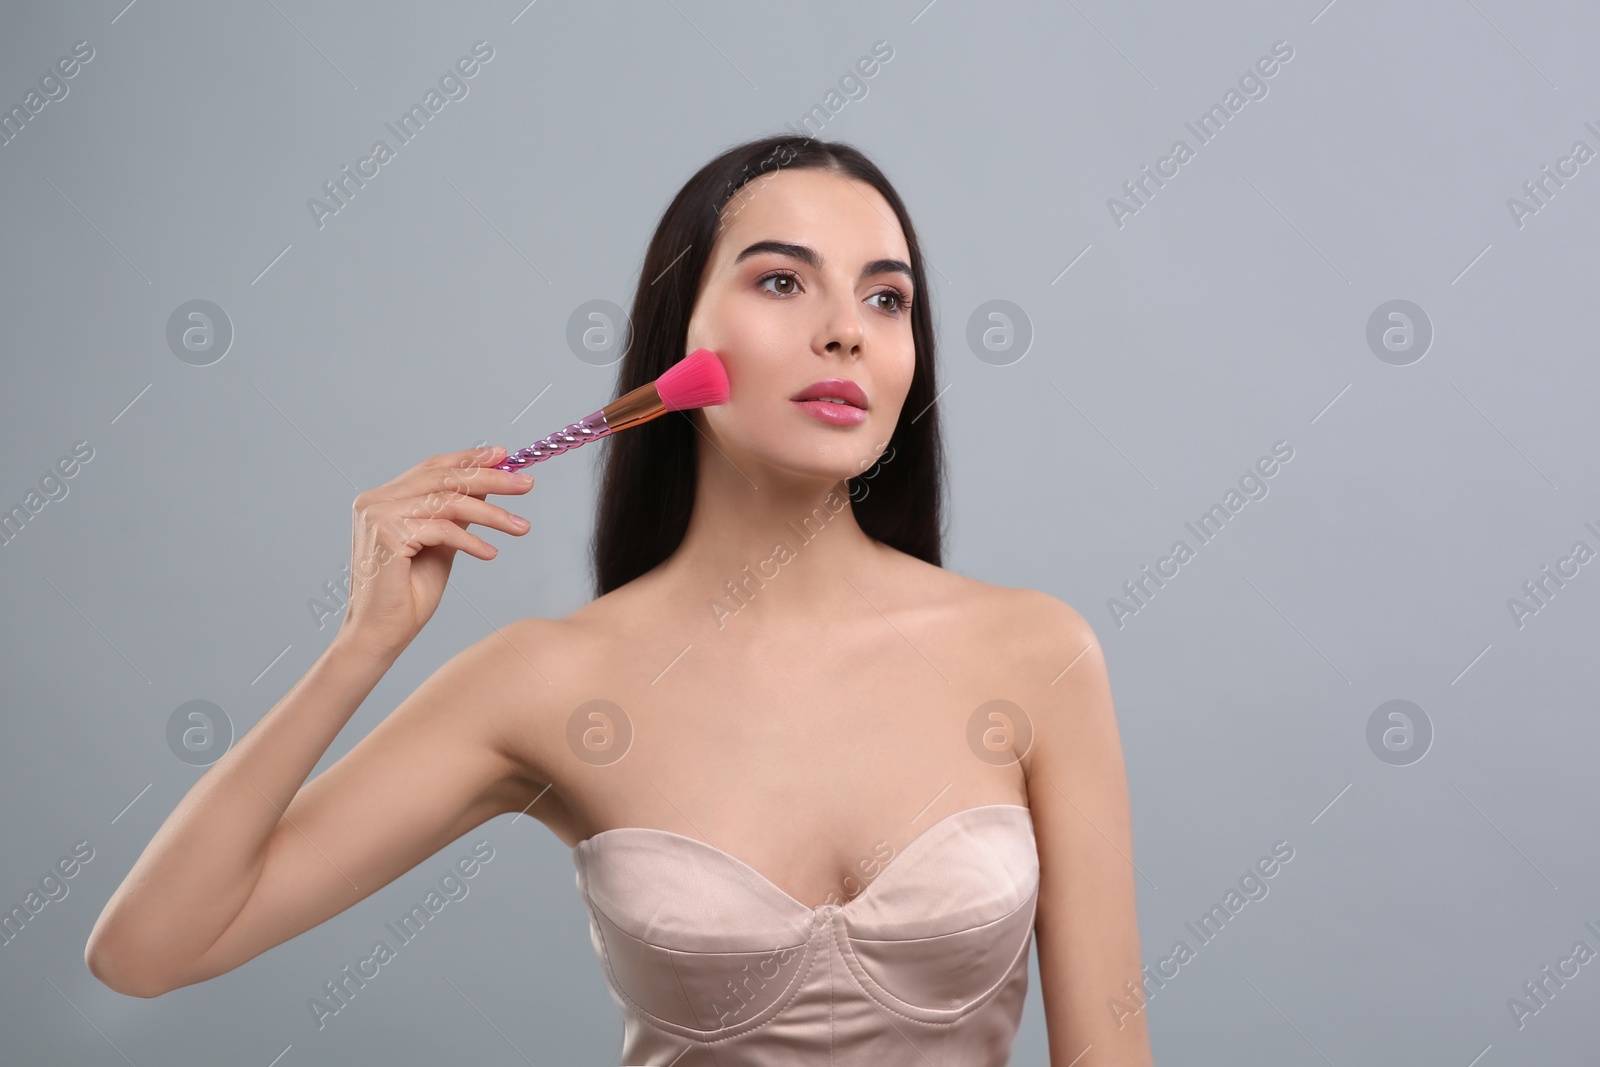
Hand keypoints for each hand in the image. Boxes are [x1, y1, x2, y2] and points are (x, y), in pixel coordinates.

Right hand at [339, 445, 532, 655]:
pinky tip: (491, 554)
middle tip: (526, 485)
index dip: (469, 458)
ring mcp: (378, 516)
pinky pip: (442, 530)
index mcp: (384, 498)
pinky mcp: (387, 535)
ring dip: (492, 515)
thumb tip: (487, 484)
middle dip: (490, 478)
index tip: (505, 456)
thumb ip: (457, 512)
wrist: (383, 633)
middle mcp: (376, 501)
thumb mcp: (443, 543)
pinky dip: (471, 541)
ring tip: (521, 527)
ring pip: (448, 502)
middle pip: (443, 478)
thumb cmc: (409, 593)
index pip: (432, 467)